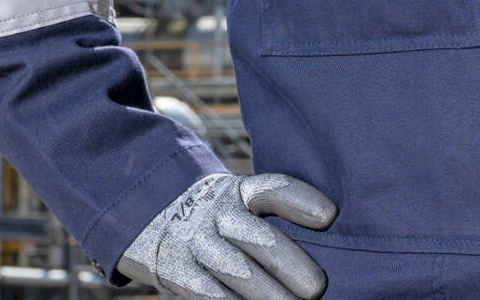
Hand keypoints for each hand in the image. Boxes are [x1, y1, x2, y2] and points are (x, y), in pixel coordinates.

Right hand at [116, 172, 337, 299]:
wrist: (150, 213)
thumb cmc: (219, 215)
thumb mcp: (239, 200)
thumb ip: (274, 213)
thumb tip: (328, 238)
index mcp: (240, 192)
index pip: (273, 189)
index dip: (300, 200)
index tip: (330, 216)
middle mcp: (217, 213)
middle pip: (258, 238)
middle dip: (290, 264)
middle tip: (317, 288)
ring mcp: (196, 242)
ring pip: (235, 270)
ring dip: (266, 293)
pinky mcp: (177, 270)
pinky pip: (207, 292)